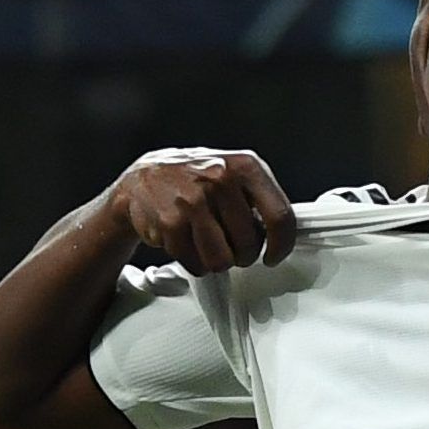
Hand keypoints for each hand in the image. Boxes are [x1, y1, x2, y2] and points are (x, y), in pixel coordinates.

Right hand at [104, 147, 297, 273]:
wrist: (144, 177)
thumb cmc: (196, 179)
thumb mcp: (234, 174)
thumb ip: (261, 200)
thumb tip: (283, 234)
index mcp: (245, 166)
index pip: (280, 215)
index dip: (282, 245)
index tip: (274, 256)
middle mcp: (220, 178)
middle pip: (250, 244)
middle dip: (242, 254)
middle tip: (230, 244)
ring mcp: (194, 199)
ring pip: (223, 260)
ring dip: (217, 261)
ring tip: (208, 243)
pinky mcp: (170, 221)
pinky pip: (195, 263)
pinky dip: (193, 261)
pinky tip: (187, 242)